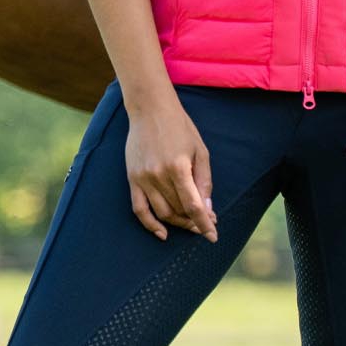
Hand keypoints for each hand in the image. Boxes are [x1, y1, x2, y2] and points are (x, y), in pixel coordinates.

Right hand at [125, 96, 217, 241]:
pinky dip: (150, 224)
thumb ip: (204, 181)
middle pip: (179, 211)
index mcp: (179, 167)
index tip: (213, 236)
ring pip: (162, 213)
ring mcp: (143, 178)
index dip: (204, 224)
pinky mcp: (132, 179)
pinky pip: (139, 209)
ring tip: (190, 223)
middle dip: (194, 222)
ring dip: (178, 223)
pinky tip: (162, 233)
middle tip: (206, 223)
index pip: (193, 206)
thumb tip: (208, 209)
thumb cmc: (180, 127)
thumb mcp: (200, 150)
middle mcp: (159, 175)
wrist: (150, 109)